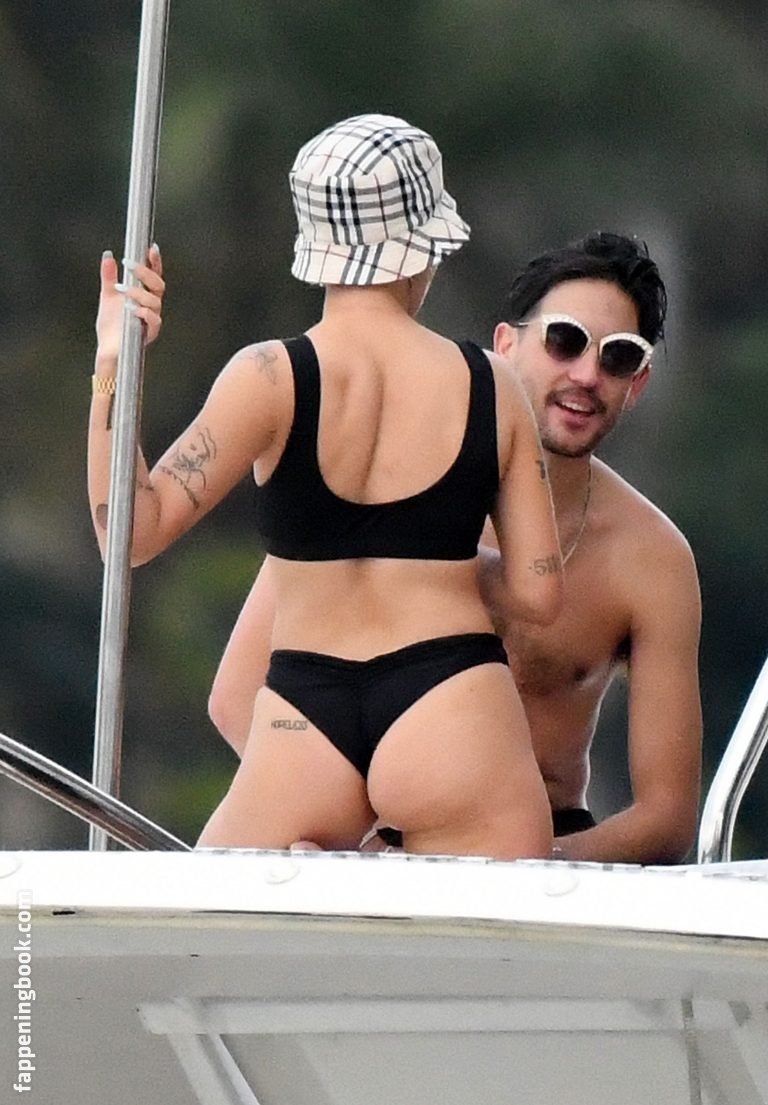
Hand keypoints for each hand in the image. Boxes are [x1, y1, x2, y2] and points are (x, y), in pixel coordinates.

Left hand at [95, 244, 164, 361]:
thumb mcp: (108, 296)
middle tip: (129, 263)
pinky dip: (143, 312)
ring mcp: (151, 319)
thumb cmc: (111, 326)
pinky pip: (154, 320)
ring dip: (138, 292)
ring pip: (155, 301)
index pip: (154, 275)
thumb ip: (109, 276)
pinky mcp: (149, 333)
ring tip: (122, 288)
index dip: (155, 262)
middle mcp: (151, 306)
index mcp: (144, 295)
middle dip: (145, 272)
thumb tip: (108, 256)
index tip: (150, 249)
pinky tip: (131, 308)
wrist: (108, 348)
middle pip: (158, 285)